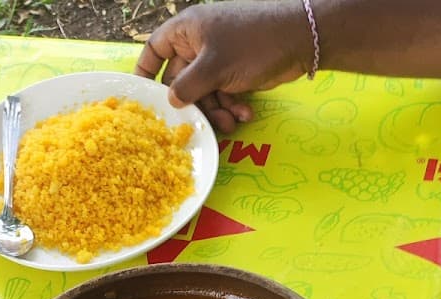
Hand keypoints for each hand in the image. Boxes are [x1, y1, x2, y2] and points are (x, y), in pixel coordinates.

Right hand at [134, 1, 311, 131]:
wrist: (300, 40)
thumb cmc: (252, 43)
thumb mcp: (214, 67)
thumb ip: (187, 87)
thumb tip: (170, 102)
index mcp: (187, 31)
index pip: (155, 49)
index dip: (145, 72)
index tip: (140, 98)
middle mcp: (198, 44)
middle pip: (181, 80)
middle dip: (192, 104)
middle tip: (197, 124)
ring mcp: (218, 58)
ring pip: (203, 93)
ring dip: (215, 111)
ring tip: (230, 123)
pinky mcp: (235, 72)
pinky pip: (222, 94)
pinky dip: (231, 107)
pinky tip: (244, 115)